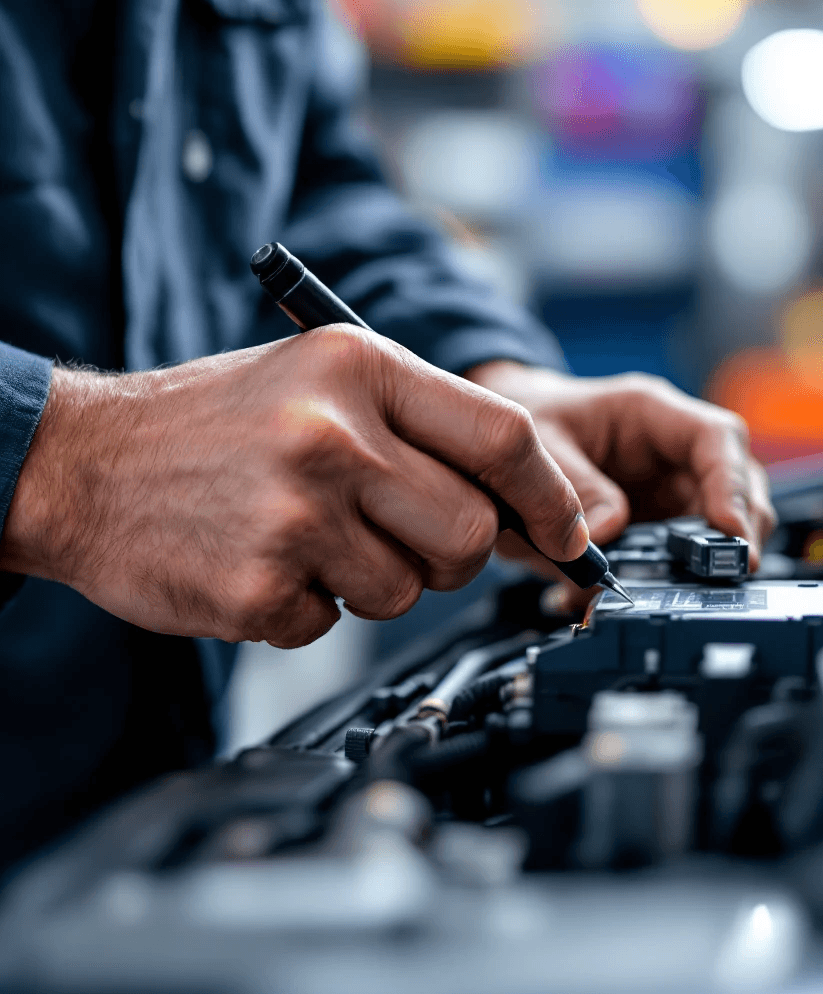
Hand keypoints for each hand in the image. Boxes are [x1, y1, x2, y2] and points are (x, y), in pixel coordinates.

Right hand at [0, 329, 587, 646]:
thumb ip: (423, 427)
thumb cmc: (217, 422)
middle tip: (400, 536)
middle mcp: (332, 436)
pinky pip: (332, 624)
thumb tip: (525, 498)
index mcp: (359, 369)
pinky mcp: (256, 587)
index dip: (551, 495)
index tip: (567, 531)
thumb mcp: (321, 380)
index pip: (504, 438)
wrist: (84, 462)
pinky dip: (310, 607)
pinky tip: (264, 562)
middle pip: (469, 532)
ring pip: (406, 591)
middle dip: (452, 554)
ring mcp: (294, 516)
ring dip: (372, 581)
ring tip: (308, 536)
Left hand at [465, 362, 775, 607]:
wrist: (502, 440)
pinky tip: (601, 602)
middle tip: (710, 581)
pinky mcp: (653, 531)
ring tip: (645, 597)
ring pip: (714, 535)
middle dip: (731, 539)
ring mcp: (667, 495)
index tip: (730, 532)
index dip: (733, 485)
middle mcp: (672, 454)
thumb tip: (610, 532)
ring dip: (692, 573)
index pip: (716, 439)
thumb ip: (573, 484)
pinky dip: (649, 588)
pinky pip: (673, 563)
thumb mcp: (537, 442)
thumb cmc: (527, 422)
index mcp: (650, 414)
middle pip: (736, 492)